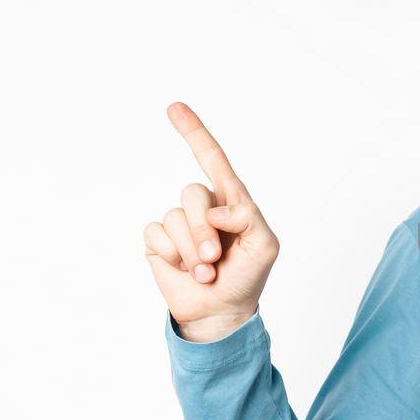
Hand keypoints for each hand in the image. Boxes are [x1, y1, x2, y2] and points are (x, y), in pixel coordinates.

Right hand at [143, 102, 280, 338]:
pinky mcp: (159, 242)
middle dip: (203, 231)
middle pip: (192, 193)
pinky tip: (183, 270)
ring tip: (205, 271)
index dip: (194, 133)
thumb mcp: (265, 246)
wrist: (221, 312)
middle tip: (215, 259)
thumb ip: (249, 217)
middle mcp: (203, 207)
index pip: (213, 160)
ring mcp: (179, 223)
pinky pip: (155, 234)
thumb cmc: (247, 277)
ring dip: (190, 251)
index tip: (174, 107)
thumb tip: (216, 208)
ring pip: (174, 218)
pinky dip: (171, 256)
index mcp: (231, 201)